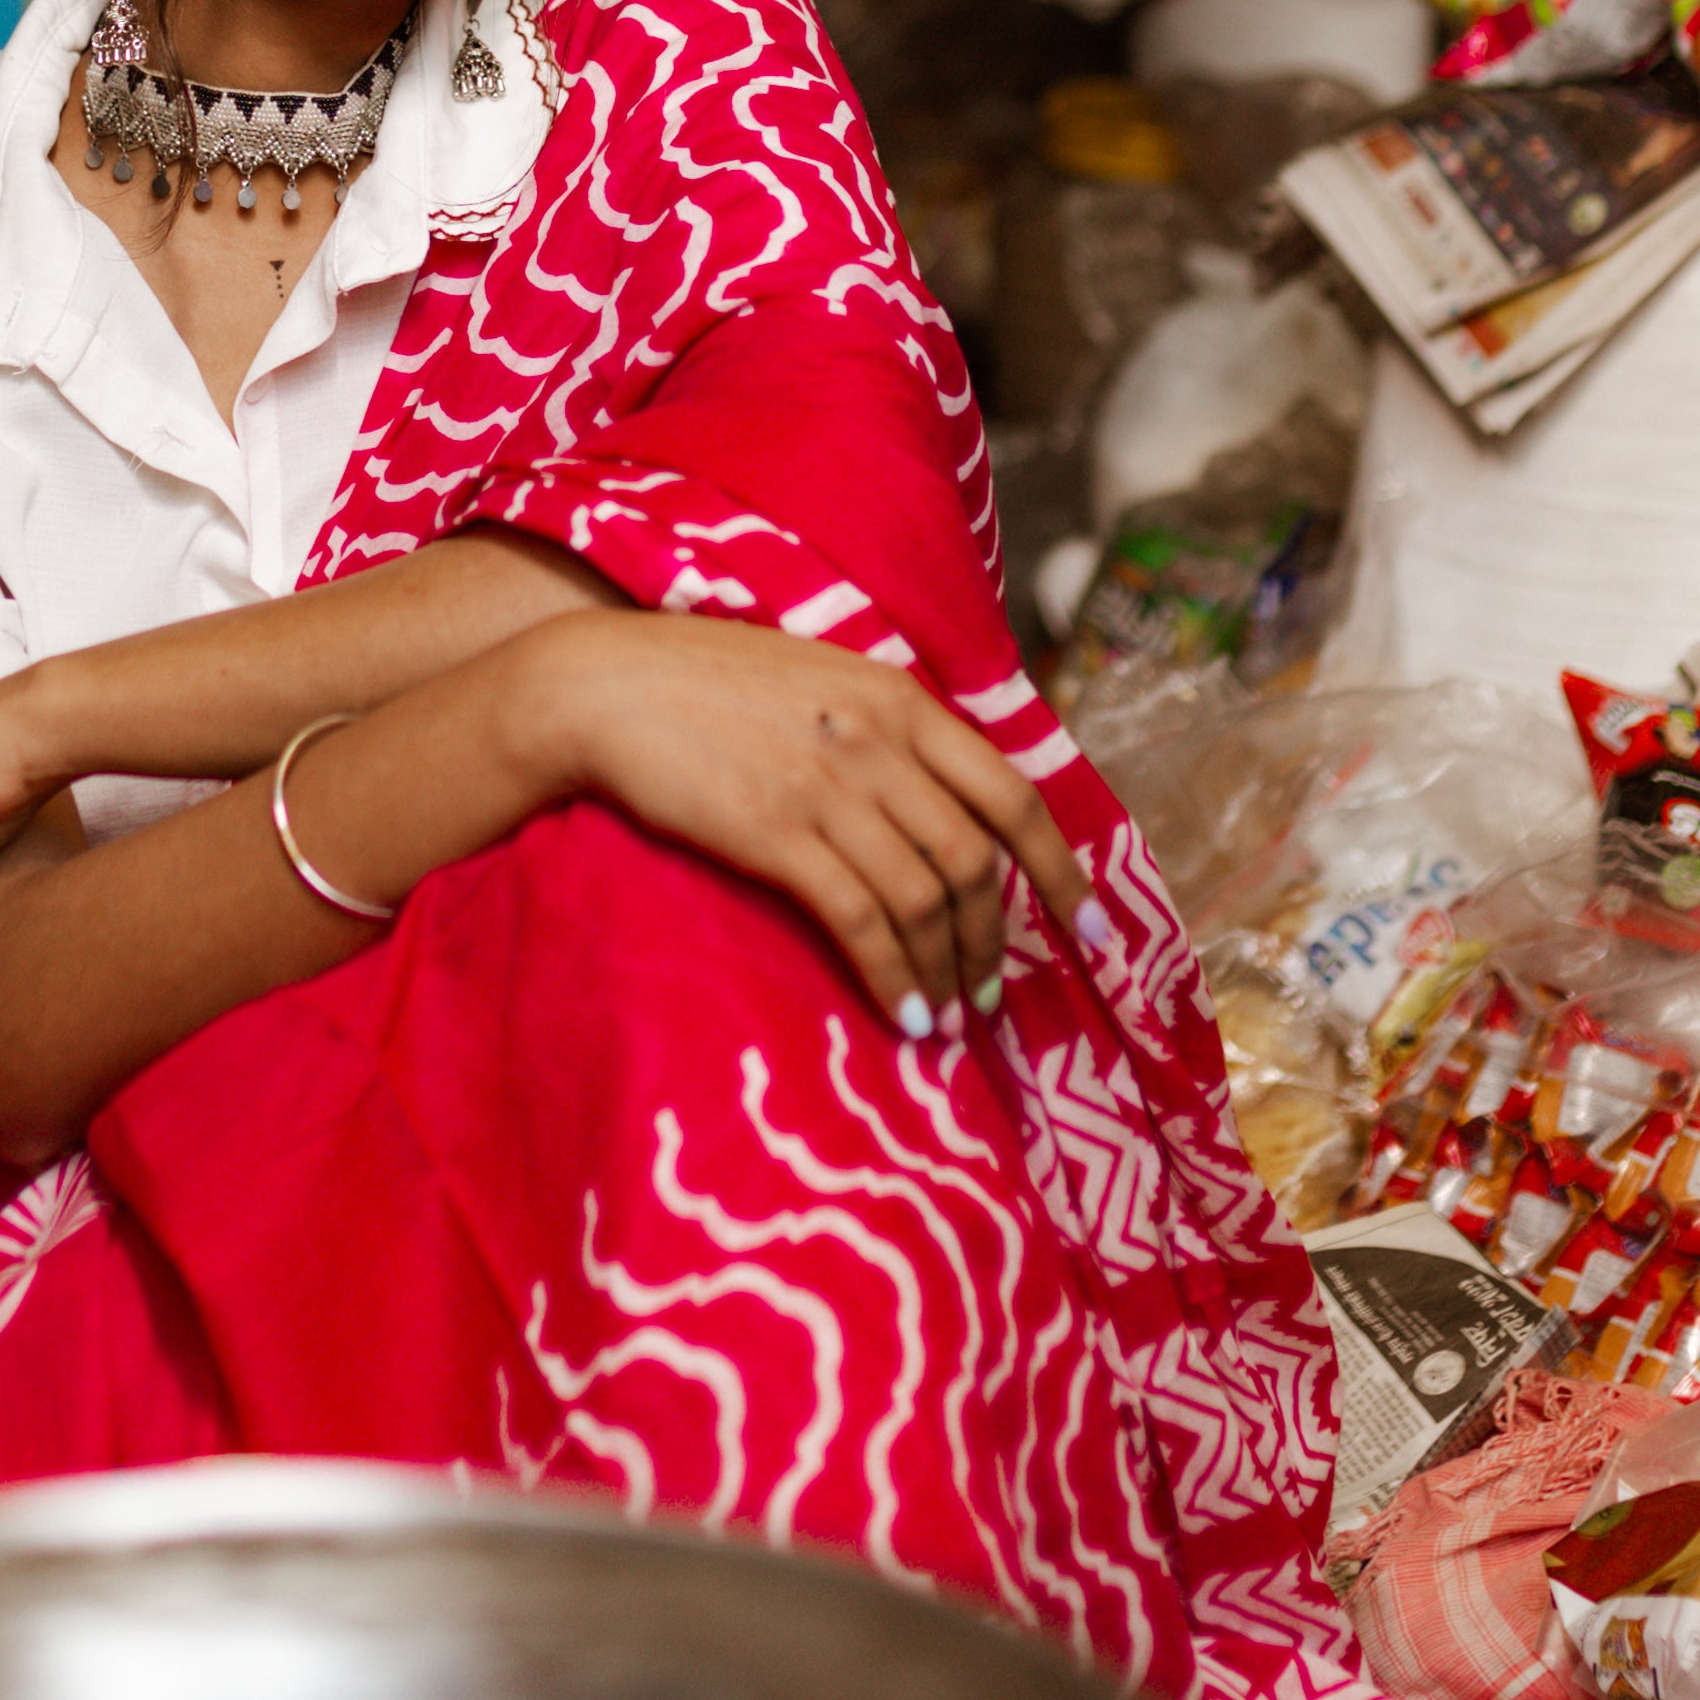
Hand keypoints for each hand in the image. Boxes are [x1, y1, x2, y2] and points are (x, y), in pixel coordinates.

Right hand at [498, 613, 1091, 1027]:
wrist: (609, 685)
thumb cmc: (710, 685)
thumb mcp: (824, 682)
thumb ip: (890, 731)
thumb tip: (950, 806)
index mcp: (902, 700)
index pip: (1012, 793)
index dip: (1060, 868)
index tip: (1089, 926)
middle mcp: (880, 741)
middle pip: (974, 859)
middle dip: (995, 940)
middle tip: (990, 994)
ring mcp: (829, 787)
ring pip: (925, 898)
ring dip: (947, 971)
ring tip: (947, 1017)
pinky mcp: (777, 832)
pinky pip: (861, 919)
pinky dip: (893, 976)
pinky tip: (902, 1015)